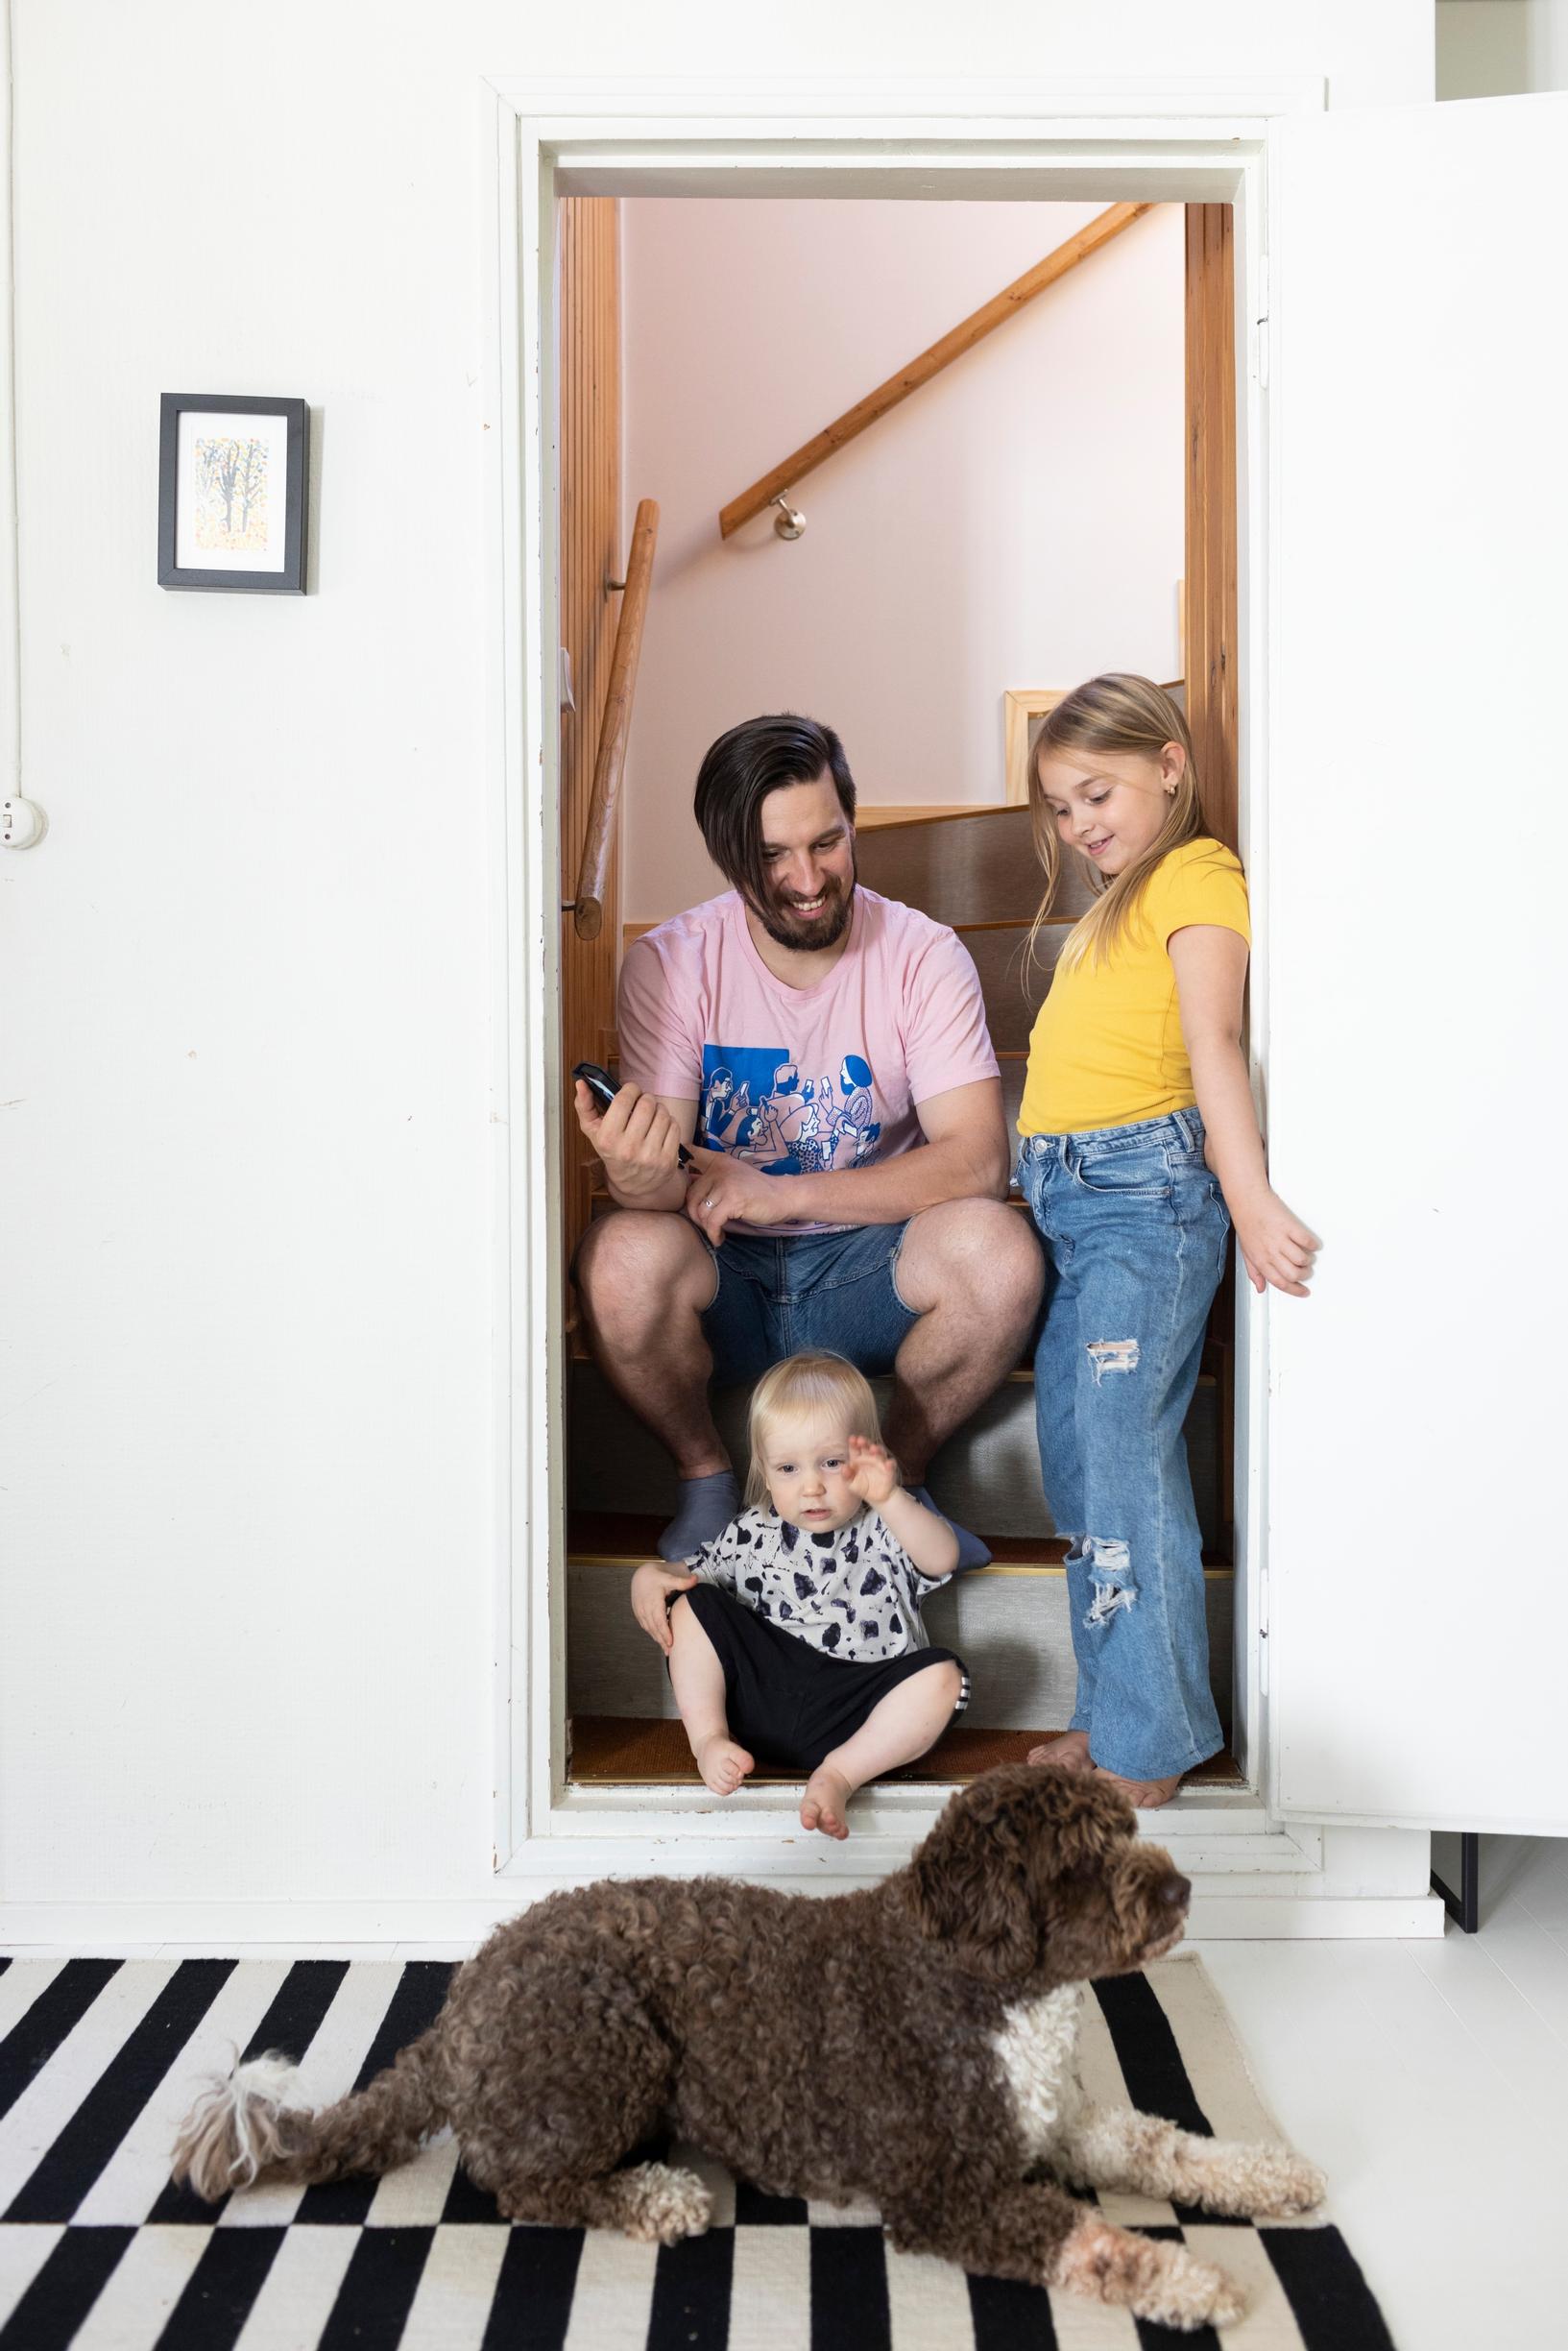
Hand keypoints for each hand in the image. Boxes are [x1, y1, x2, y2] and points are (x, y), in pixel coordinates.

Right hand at [573, 1079, 682, 1201]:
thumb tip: (581, 1083)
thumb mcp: (594, 1132)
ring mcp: (650, 1156)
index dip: (630, 1089)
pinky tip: (661, 1127)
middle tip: (643, 1102)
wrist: (633, 1184)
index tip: (631, 1090)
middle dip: (646, 1098)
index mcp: (608, 1139)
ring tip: (652, 1115)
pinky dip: (669, 1122)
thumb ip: (584, 1106)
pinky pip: (674, 1126)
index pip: (623, 1100)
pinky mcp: (668, 1160)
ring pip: (663, 1114)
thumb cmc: (612, 1152)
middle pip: (646, 1104)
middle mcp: (629, 1149)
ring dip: (659, 1108)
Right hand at [630, 1560, 697, 1651]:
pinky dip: (652, 1633)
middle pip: (654, 1628)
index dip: (665, 1633)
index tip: (671, 1643)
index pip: (659, 1620)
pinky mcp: (638, 1613)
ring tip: (666, 1649)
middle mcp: (644, 1608)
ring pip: (649, 1628)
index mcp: (653, 1601)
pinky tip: (659, 1639)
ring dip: (657, 1639)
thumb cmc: (656, 1576)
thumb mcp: (669, 1577)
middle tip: (671, 1652)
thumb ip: (682, 1581)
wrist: (641, 1574)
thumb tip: (696, 1579)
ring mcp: (640, 1611)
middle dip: (662, 1640)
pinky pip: (645, 1625)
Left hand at [683, 1145, 791, 1244]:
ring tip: (716, 1231)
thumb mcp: (734, 1176)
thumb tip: (684, 1187)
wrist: (783, 1197)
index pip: (691, 1156)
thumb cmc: (757, 1191)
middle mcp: (720, 1169)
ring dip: (706, 1227)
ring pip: (700, 1211)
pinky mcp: (733, 1201)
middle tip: (707, 1224)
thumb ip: (713, 1178)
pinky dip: (714, 1234)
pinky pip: (712, 1222)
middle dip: (695, 1216)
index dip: (679, 1166)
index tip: (676, 1183)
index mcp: (719, 1161)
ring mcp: (726, 1184)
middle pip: (690, 1196)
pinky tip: (720, 1238)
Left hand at [844, 1434, 900, 1507]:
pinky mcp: (889, 1470)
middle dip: (865, 1442)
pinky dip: (890, 1464)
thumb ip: (846, 1476)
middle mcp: (869, 1458)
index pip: (855, 1448)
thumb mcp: (851, 1484)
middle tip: (861, 1440)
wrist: (877, 1497)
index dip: (853, 1443)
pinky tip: (888, 1464)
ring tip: (873, 1448)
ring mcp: (880, 1462)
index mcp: (858, 1459)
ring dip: (877, 1450)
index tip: (852, 1439)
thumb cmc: (862, 1487)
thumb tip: (844, 1467)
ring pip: (880, 1453)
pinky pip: (891, 1466)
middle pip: (867, 1447)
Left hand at [1233, 1190, 1320, 1298]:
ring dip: (1308, 1260)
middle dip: (1304, 1275)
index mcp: (1260, 1260)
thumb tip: (1260, 1287)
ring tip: (1306, 1255)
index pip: (1280, 1283)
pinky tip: (1310, 1243)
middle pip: (1294, 1274)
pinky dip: (1312, 1244)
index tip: (1303, 1291)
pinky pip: (1306, 1241)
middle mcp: (1269, 1251)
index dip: (1295, 1291)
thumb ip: (1253, 1271)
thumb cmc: (1246, 1223)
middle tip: (1305, 1270)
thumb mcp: (1245, 1251)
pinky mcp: (1289, 1225)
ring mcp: (1279, 1239)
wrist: (1246, 1199)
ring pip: (1302, 1259)